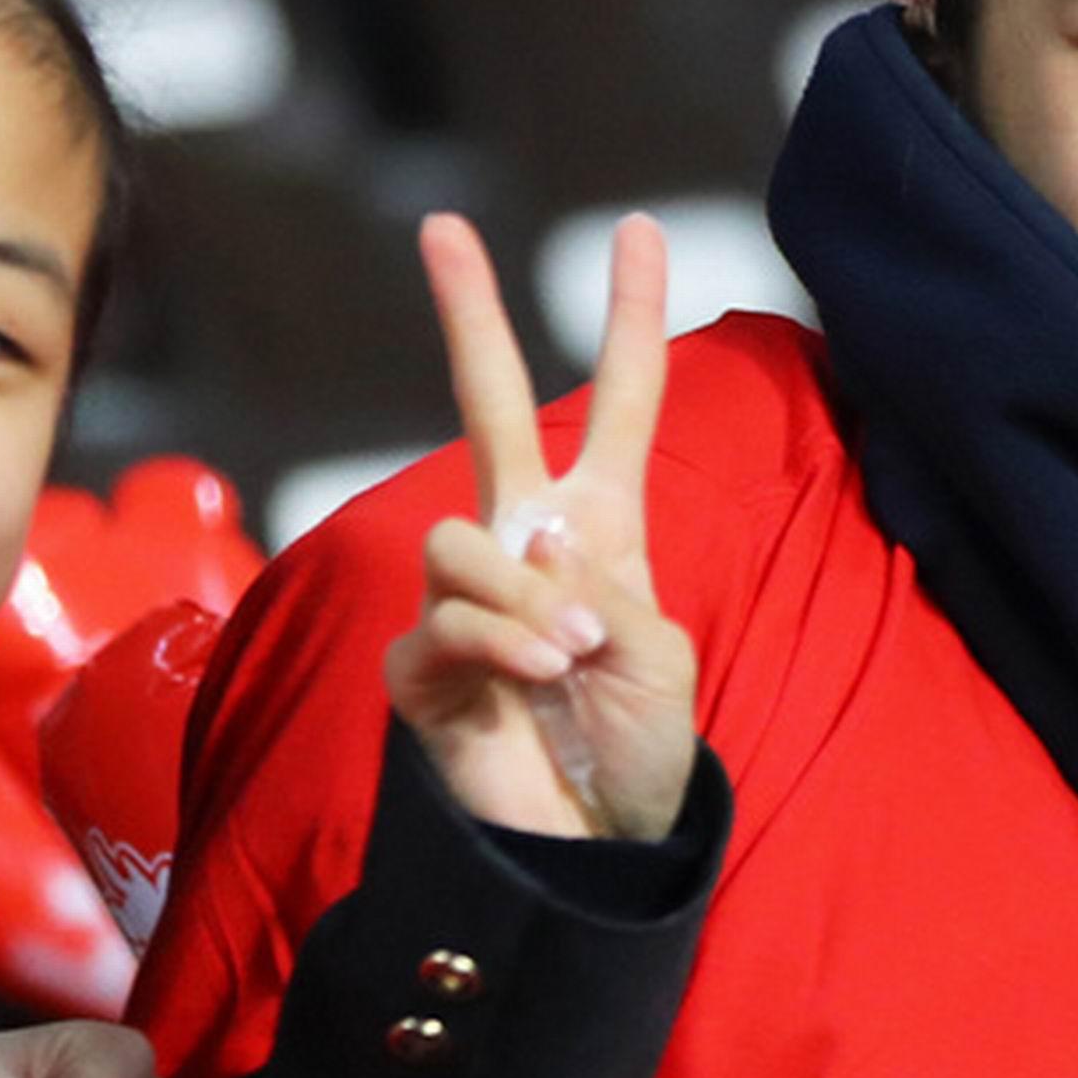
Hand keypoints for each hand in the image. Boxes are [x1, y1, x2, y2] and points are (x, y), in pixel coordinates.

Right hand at [381, 212, 698, 840]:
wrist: (596, 850)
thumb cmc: (638, 756)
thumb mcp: (659, 660)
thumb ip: (607, 591)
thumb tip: (534, 549)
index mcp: (601, 529)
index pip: (620, 405)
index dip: (631, 319)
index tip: (640, 230)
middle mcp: (526, 544)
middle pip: (492, 407)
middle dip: (470, 317)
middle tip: (444, 227)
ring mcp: (465, 600)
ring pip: (465, 538)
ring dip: (527, 596)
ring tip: (572, 656)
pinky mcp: (418, 665)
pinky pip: (445, 619)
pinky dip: (501, 643)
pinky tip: (539, 676)